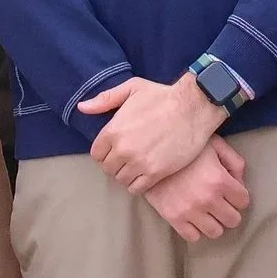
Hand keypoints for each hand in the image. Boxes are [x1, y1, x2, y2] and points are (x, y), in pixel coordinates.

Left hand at [81, 75, 227, 193]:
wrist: (194, 108)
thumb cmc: (163, 96)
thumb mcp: (132, 89)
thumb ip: (105, 99)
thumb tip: (82, 107)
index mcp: (113, 130)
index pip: (96, 154)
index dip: (104, 152)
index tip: (114, 149)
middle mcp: (123, 149)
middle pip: (108, 168)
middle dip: (115, 164)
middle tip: (126, 158)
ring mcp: (139, 163)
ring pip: (121, 180)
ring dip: (126, 174)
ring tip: (136, 166)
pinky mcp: (156, 173)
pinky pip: (137, 188)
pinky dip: (138, 184)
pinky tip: (145, 174)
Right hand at [143, 138, 250, 240]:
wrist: (152, 153)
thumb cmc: (186, 148)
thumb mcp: (216, 145)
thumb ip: (235, 162)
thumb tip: (240, 183)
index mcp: (220, 180)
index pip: (244, 201)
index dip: (239, 195)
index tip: (230, 191)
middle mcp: (208, 199)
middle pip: (233, 220)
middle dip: (229, 210)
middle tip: (220, 202)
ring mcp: (190, 211)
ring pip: (216, 232)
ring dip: (214, 222)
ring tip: (207, 211)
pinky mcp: (173, 218)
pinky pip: (193, 237)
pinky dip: (195, 229)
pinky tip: (192, 217)